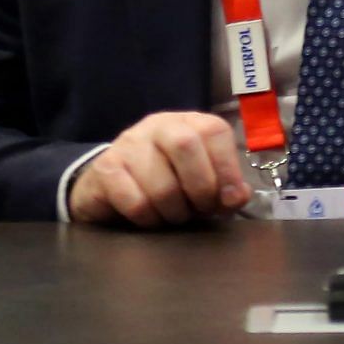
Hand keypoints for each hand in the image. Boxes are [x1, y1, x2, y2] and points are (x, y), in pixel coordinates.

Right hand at [67, 111, 252, 226]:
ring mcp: (128, 143)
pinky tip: (148, 219)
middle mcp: (158, 125)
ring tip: (172, 216)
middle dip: (200, 189)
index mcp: (188, 123)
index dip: (227, 168)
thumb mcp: (200, 182)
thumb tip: (238, 195)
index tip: (229, 200)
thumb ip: (225, 187)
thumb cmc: (165, 183)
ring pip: (161, 183)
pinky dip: (148, 220)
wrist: (110, 188)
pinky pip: (135, 202)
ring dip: (173, 212)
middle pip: (186, 145)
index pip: (214, 131)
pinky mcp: (105, 168)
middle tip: (200, 211)